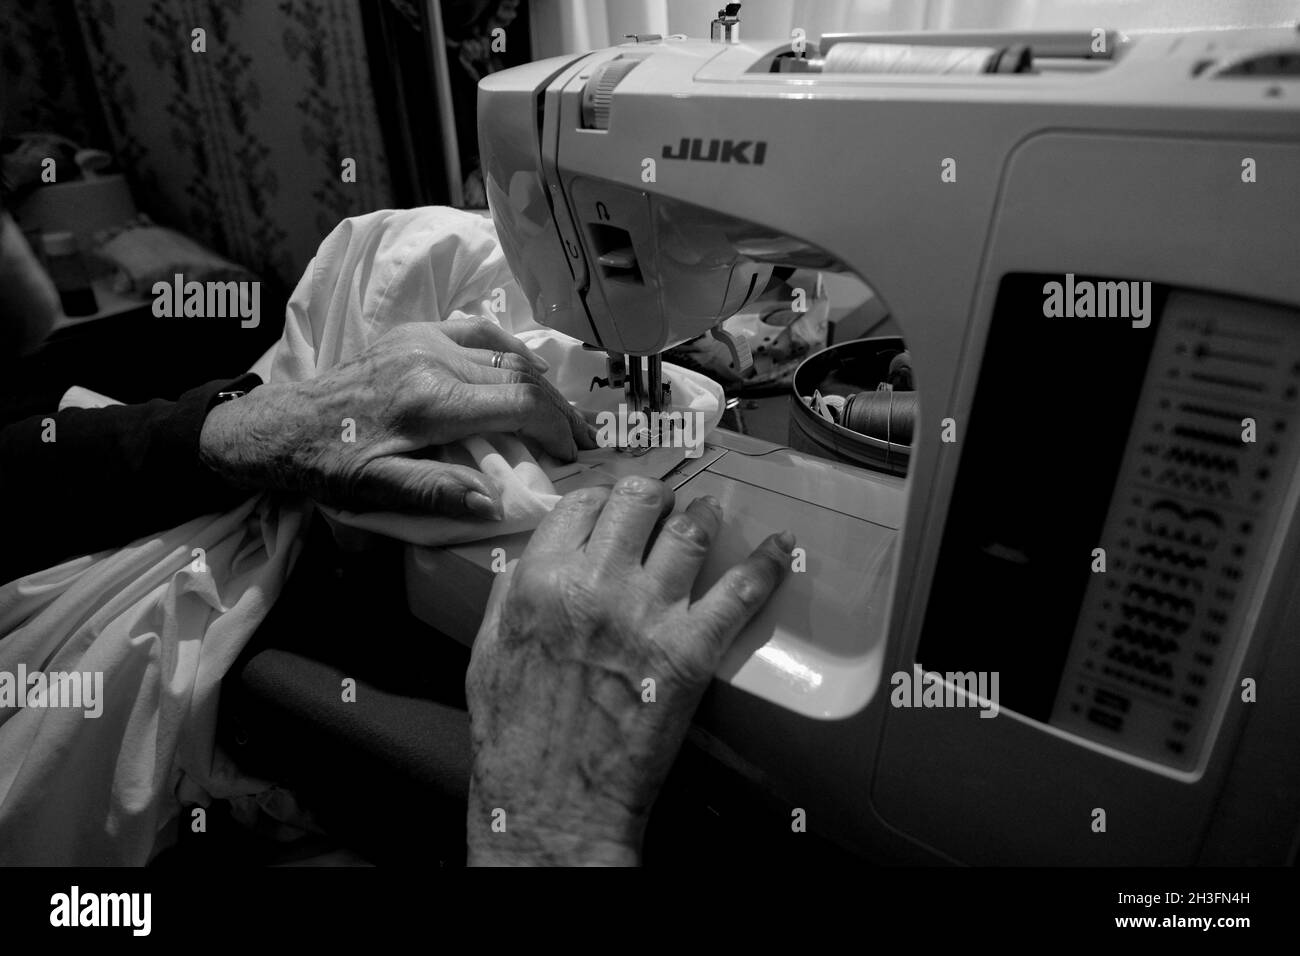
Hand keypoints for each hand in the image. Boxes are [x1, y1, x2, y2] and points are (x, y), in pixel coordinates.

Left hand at [199, 319, 596, 517]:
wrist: (280, 424)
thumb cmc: (328, 464)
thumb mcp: (377, 490)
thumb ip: (437, 493)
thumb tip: (495, 503)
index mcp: (428, 401)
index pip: (520, 404)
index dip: (557, 429)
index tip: (574, 454)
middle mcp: (432, 359)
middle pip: (522, 377)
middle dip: (560, 409)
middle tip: (585, 438)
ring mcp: (424, 338)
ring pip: (506, 353)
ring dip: (542, 383)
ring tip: (563, 412)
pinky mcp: (416, 331)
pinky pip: (479, 332)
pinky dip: (511, 351)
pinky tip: (527, 371)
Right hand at [465, 475, 793, 865]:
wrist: (553, 802)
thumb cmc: (515, 736)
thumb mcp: (487, 650)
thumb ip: (508, 594)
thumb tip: (531, 558)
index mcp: (539, 580)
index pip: (583, 504)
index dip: (604, 500)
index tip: (615, 508)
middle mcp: (595, 585)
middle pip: (640, 502)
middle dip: (655, 497)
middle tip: (664, 507)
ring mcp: (648, 614)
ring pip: (689, 532)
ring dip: (703, 516)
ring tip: (709, 515)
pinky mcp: (691, 651)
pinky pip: (740, 591)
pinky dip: (766, 564)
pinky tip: (780, 548)